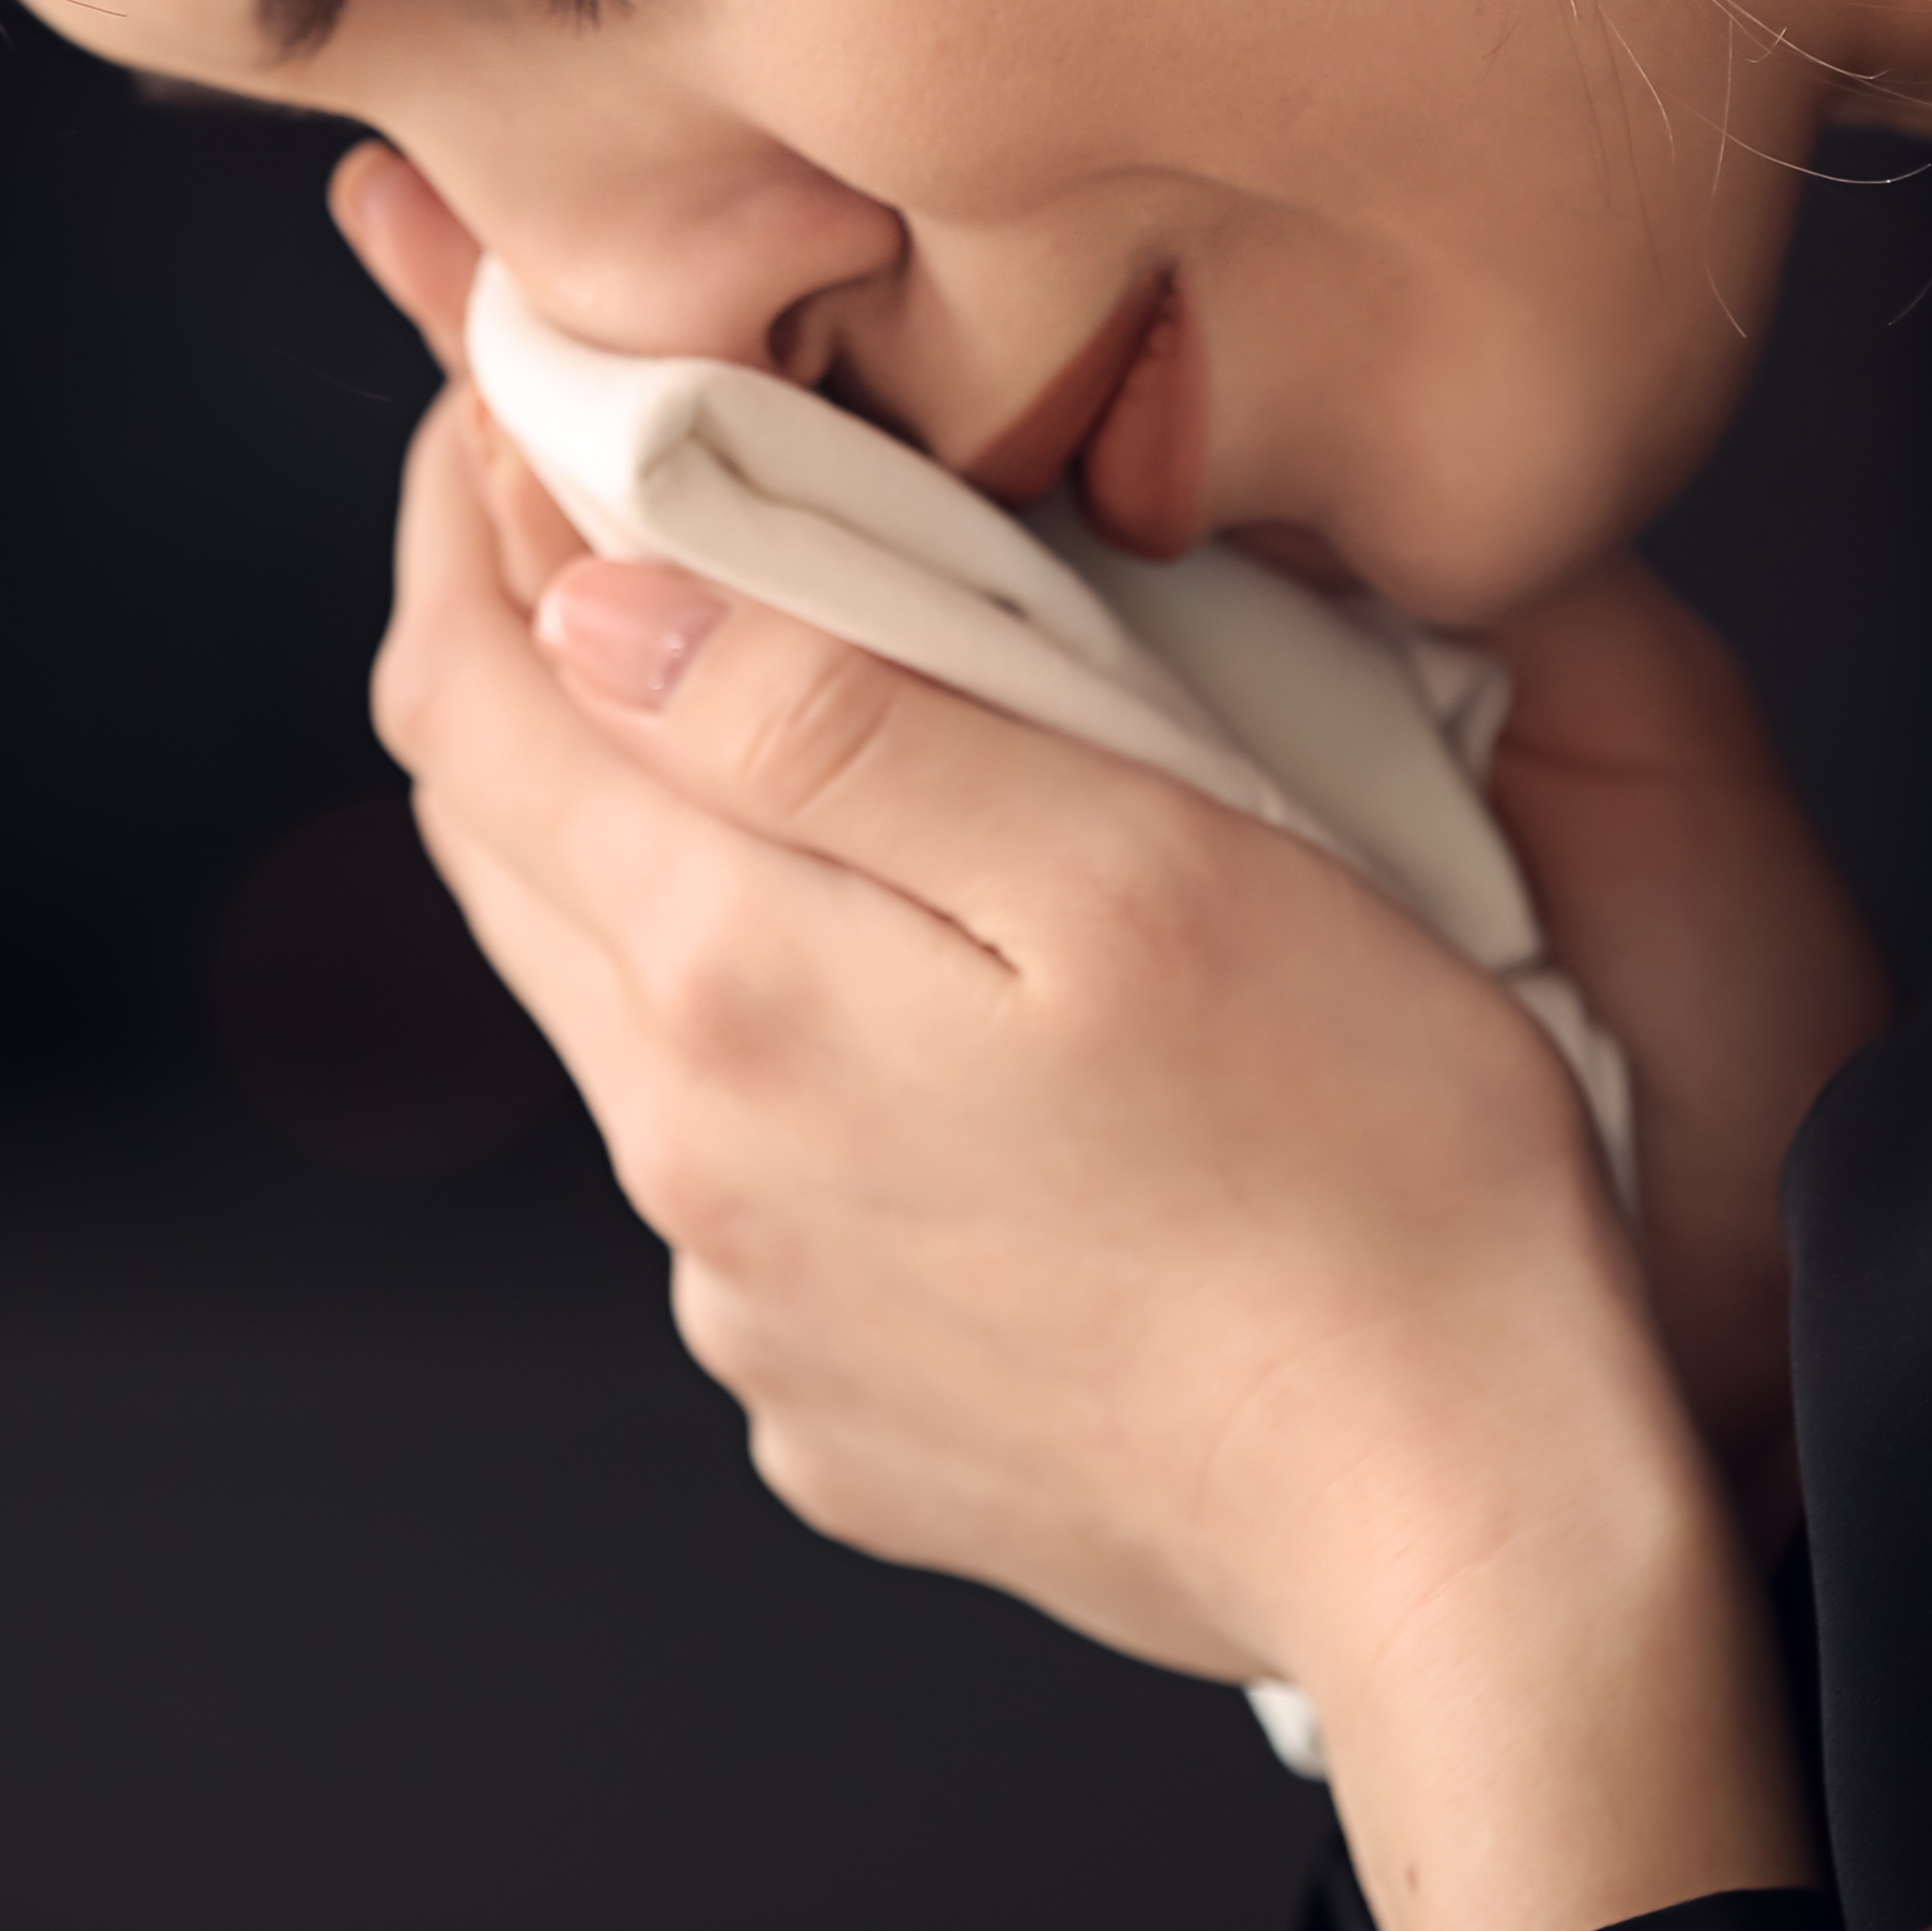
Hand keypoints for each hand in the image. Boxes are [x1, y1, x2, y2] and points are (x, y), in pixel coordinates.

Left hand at [337, 149, 1805, 1930]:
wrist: (1466, 1531)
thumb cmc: (1373, 1173)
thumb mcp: (1132, 856)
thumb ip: (836, 720)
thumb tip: (596, 603)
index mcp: (736, 990)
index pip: (469, 700)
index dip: (464, 516)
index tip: (513, 400)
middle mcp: (692, 1163)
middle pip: (501, 849)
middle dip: (527, 653)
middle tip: (611, 503)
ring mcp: (750, 1302)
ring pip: (612, 1004)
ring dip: (649, 841)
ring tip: (788, 718)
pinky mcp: (831, 1396)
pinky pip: (730, 1166)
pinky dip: (764, 1027)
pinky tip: (917, 988)